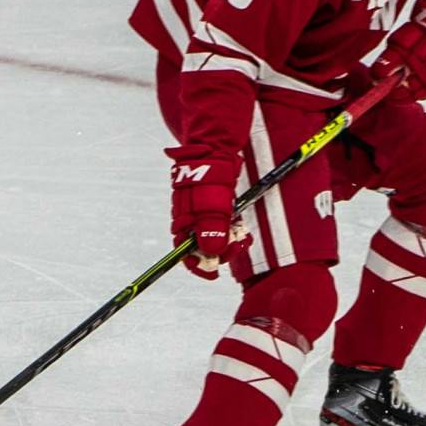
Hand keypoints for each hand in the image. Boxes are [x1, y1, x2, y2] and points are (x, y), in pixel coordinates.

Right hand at [168, 147, 242, 278]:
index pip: (184, 254)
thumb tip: (212, 252)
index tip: (214, 273)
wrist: (214, 152)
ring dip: (230, 242)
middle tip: (238, 245)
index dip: (199, 266)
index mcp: (182, 224)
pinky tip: (241, 228)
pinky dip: (232, 231)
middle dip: (221, 253)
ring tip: (242, 237)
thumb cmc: (209, 178)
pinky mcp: (214, 210)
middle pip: (203, 250)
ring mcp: (202, 216)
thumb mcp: (212, 205)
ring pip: (215, 239)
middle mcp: (190, 222)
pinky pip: (223, 228)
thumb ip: (212, 229)